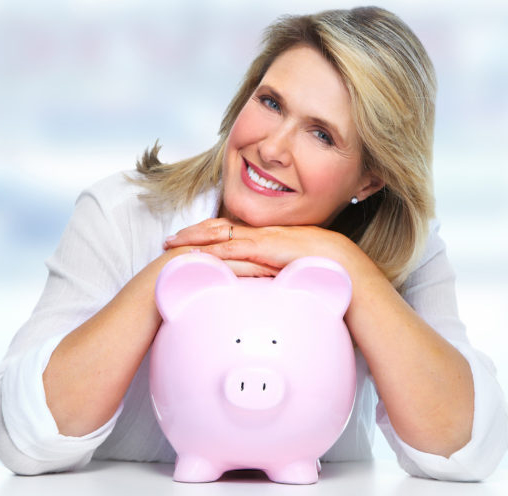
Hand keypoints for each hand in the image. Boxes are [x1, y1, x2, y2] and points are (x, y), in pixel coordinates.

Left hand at [162, 218, 358, 275]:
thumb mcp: (286, 264)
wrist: (338, 258)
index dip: (204, 232)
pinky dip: (213, 250)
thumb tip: (255, 280)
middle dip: (190, 232)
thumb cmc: (317, 263)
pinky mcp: (264, 247)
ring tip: (172, 244)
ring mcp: (259, 238)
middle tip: (169, 240)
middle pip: (216, 227)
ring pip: (218, 233)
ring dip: (194, 238)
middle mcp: (257, 232)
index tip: (184, 238)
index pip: (226, 229)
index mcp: (262, 234)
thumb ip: (269, 268)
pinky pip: (233, 247)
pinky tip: (198, 254)